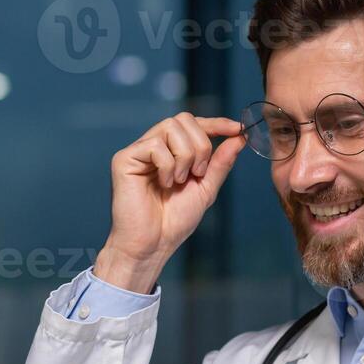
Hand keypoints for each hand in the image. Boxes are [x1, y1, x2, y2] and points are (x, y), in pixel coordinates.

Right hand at [95, 114, 246, 292]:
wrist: (153, 245)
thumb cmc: (174, 222)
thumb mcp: (206, 189)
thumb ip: (220, 163)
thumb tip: (239, 137)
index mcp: (171, 152)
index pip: (193, 124)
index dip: (216, 123)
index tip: (237, 129)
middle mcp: (154, 147)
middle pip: (183, 119)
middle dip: (200, 145)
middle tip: (198, 173)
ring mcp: (138, 151)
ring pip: (170, 127)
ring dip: (185, 156)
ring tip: (179, 181)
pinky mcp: (124, 159)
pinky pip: (154, 145)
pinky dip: (167, 166)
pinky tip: (164, 184)